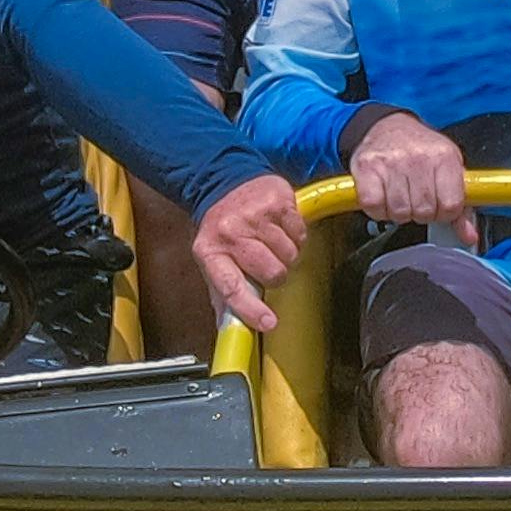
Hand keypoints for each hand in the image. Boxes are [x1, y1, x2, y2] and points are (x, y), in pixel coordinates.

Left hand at [191, 176, 303, 334]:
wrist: (227, 181)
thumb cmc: (222, 228)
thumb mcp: (213, 259)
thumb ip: (222, 294)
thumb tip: (228, 329)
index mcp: (210, 252)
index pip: (231, 287)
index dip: (250, 308)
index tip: (268, 322)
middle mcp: (231, 232)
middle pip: (272, 273)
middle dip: (275, 275)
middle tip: (267, 263)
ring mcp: (255, 216)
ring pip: (290, 255)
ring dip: (286, 254)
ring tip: (272, 243)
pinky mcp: (278, 202)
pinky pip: (300, 235)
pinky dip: (295, 236)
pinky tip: (280, 228)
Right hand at [349, 114, 468, 227]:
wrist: (387, 126)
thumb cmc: (421, 150)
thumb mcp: (448, 169)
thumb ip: (461, 206)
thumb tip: (469, 236)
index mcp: (445, 157)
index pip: (451, 206)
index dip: (444, 213)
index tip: (438, 206)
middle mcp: (419, 157)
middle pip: (424, 212)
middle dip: (420, 212)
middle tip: (416, 198)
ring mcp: (392, 162)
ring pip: (399, 212)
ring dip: (398, 211)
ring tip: (400, 195)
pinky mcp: (367, 168)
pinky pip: (374, 206)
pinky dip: (377, 209)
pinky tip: (383, 196)